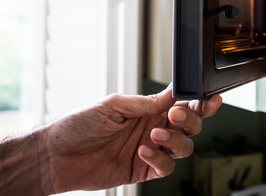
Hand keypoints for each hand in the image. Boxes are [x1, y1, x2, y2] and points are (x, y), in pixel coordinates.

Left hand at [39, 85, 221, 193]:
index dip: (200, 102)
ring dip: (175, 140)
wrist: (56, 156)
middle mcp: (153, 128)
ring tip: (154, 135)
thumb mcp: (114, 104)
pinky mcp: (142, 170)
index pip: (182, 103)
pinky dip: (159, 159)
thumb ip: (146, 102)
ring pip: (184, 147)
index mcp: (149, 109)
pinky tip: (142, 152)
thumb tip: (172, 95)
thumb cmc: (78, 125)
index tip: (209, 99)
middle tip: (175, 115)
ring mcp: (150, 150)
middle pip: (191, 125)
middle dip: (191, 120)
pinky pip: (165, 167)